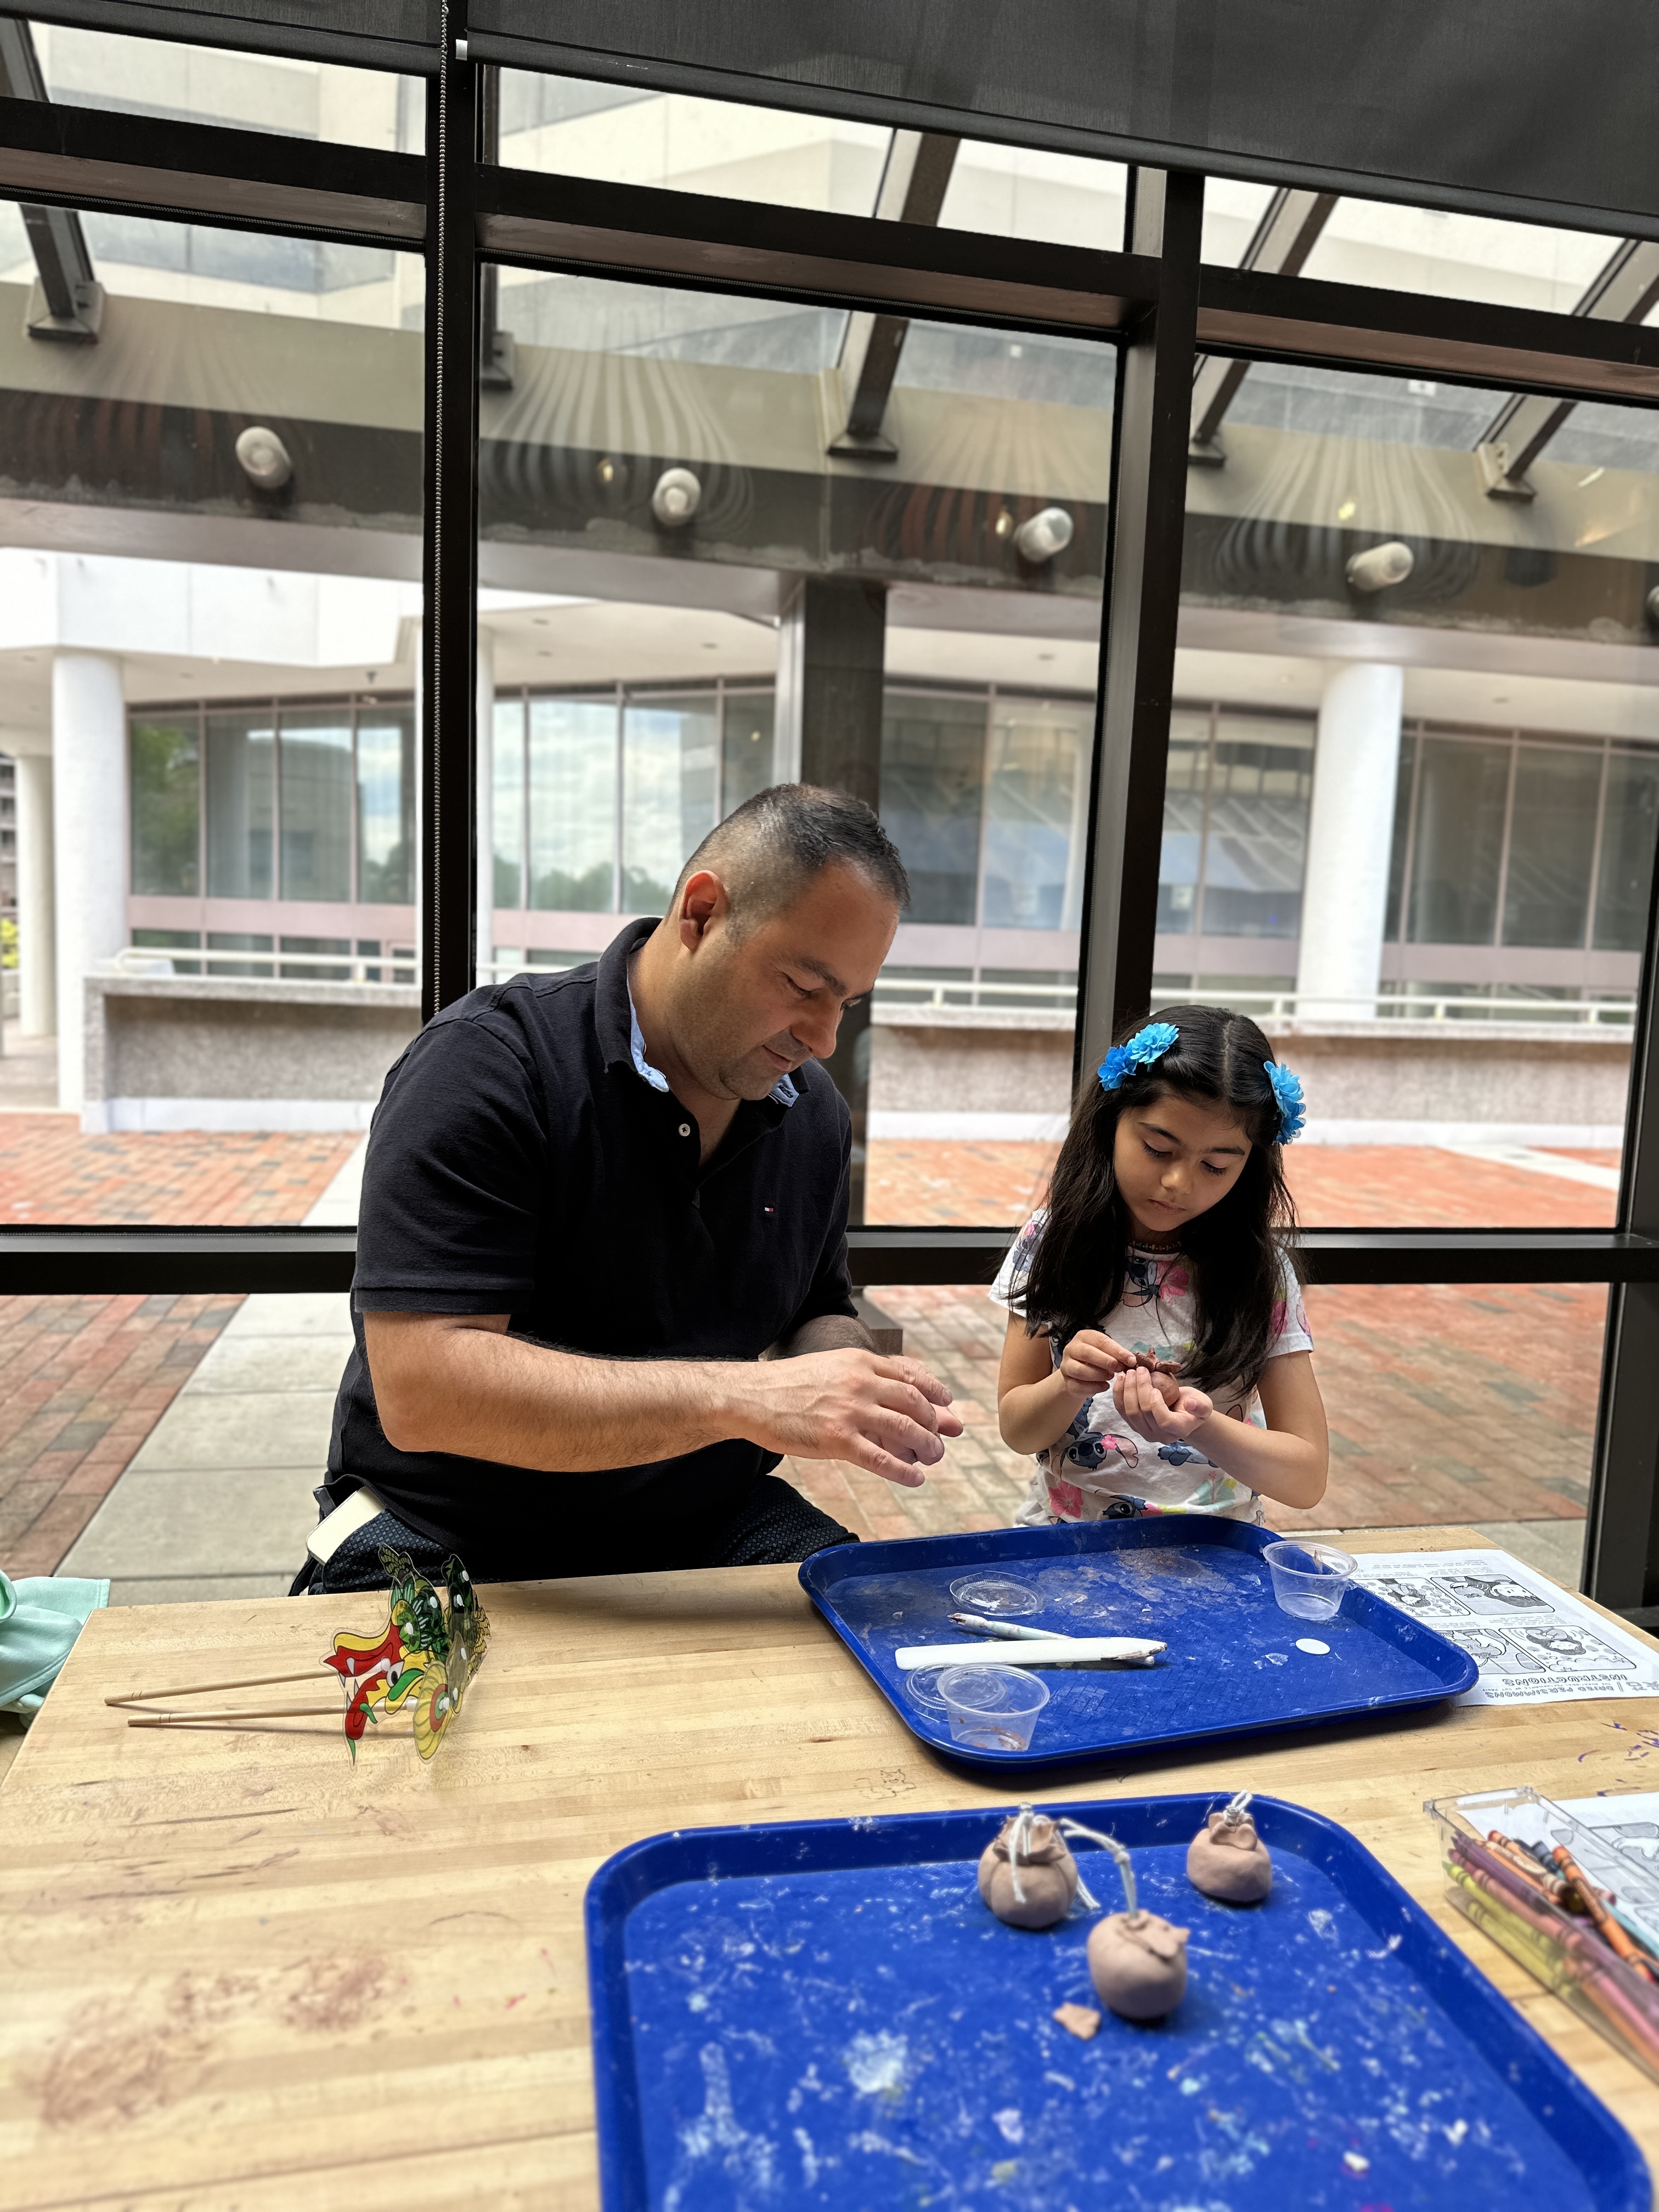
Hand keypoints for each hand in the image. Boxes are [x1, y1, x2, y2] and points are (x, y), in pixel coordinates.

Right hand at [740, 1351, 962, 1488]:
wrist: (752, 1396)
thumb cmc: (789, 1385)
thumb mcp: (831, 1367)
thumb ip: (864, 1378)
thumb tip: (896, 1394)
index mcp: (859, 1361)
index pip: (910, 1374)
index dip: (934, 1390)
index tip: (946, 1403)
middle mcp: (860, 1382)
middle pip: (915, 1402)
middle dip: (935, 1422)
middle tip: (941, 1437)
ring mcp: (850, 1410)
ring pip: (905, 1429)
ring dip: (927, 1445)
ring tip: (933, 1457)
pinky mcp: (837, 1439)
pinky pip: (881, 1458)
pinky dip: (903, 1471)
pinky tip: (914, 1478)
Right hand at [1058, 1329, 1140, 1396]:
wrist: (1078, 1375)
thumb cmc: (1096, 1360)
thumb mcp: (1106, 1352)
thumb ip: (1117, 1354)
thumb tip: (1131, 1360)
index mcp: (1083, 1337)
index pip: (1101, 1341)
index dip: (1117, 1351)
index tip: (1131, 1360)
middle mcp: (1071, 1349)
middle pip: (1087, 1353)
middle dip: (1106, 1362)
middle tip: (1119, 1368)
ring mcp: (1066, 1366)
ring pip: (1081, 1370)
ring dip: (1099, 1375)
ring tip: (1110, 1377)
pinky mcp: (1066, 1382)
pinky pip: (1079, 1386)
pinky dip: (1094, 1388)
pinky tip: (1105, 1386)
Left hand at [1111, 1365, 1213, 1441]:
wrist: (1182, 1412)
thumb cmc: (1194, 1406)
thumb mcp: (1204, 1404)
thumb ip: (1200, 1406)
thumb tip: (1190, 1403)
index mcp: (1178, 1429)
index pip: (1164, 1421)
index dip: (1156, 1405)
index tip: (1156, 1388)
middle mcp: (1159, 1435)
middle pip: (1143, 1413)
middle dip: (1139, 1389)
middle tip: (1139, 1370)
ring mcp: (1144, 1432)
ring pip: (1130, 1412)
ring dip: (1127, 1390)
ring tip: (1129, 1373)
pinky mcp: (1134, 1425)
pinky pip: (1122, 1411)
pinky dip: (1119, 1395)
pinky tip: (1121, 1380)